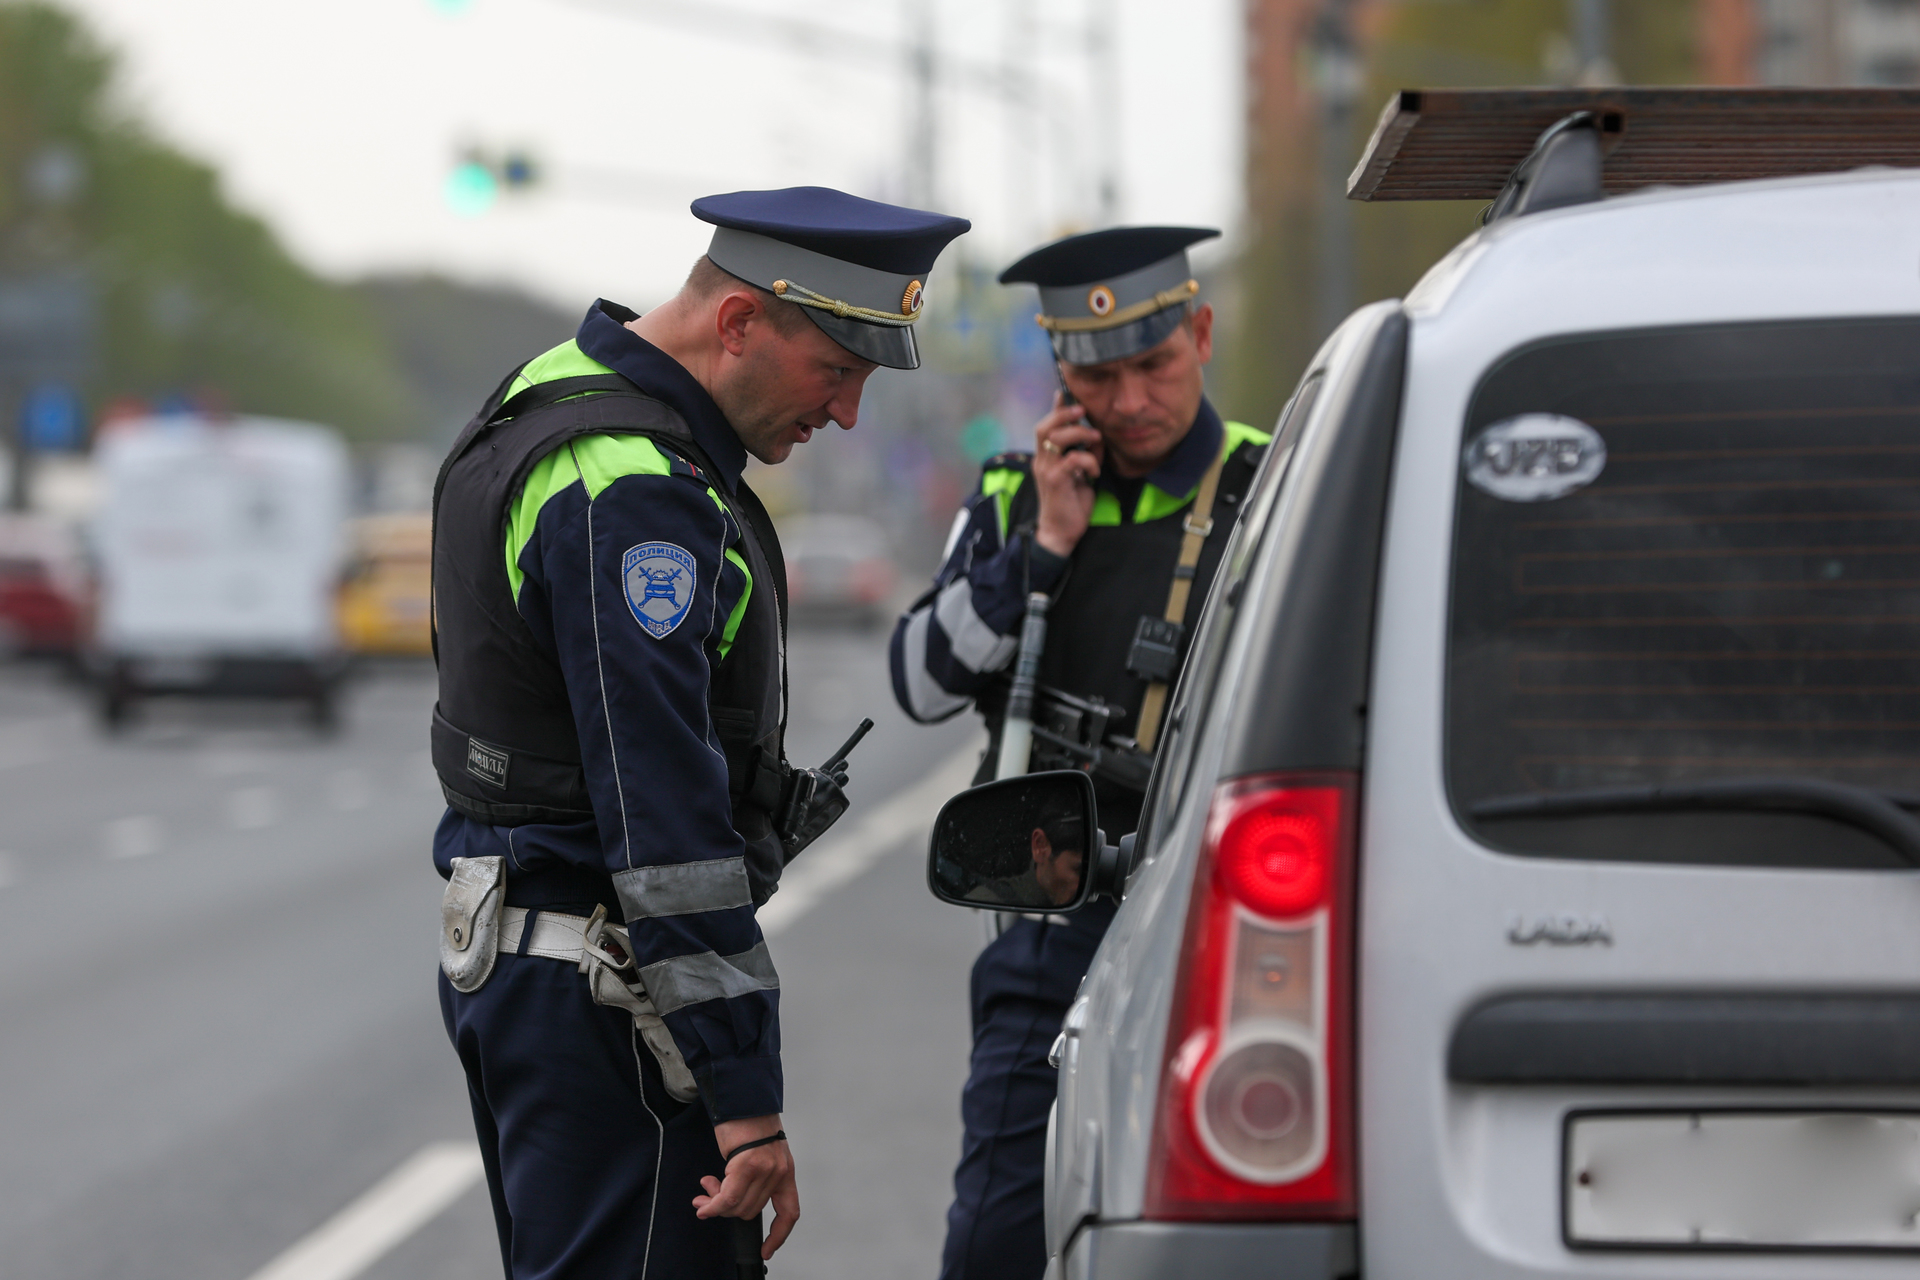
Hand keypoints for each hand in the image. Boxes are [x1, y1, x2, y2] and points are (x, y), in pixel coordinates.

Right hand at [695, 1114, 797, 1259]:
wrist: (743, 1098)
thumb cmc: (749, 1122)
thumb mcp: (760, 1153)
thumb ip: (751, 1177)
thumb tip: (728, 1202)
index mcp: (786, 1171)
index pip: (789, 1212)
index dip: (779, 1235)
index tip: (767, 1249)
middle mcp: (779, 1173)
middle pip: (752, 1211)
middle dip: (727, 1210)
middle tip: (709, 1198)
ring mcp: (764, 1170)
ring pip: (738, 1207)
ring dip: (717, 1205)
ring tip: (705, 1191)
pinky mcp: (746, 1166)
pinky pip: (727, 1198)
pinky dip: (713, 1205)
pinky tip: (703, 1203)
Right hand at [1032, 391, 1101, 558]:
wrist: (1060, 533)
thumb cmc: (1071, 504)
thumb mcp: (1081, 475)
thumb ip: (1085, 455)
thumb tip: (1097, 438)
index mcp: (1045, 457)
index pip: (1045, 426)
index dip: (1055, 408)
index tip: (1064, 393)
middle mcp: (1041, 460)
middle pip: (1044, 426)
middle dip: (1064, 414)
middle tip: (1083, 411)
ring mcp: (1046, 470)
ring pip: (1056, 438)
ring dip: (1079, 433)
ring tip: (1095, 440)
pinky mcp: (1055, 481)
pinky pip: (1072, 460)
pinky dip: (1088, 460)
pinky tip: (1094, 471)